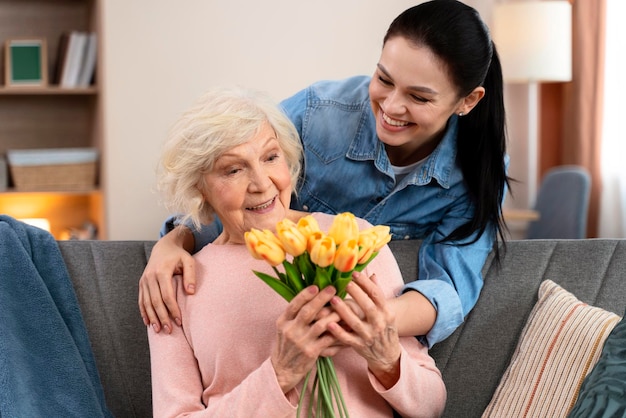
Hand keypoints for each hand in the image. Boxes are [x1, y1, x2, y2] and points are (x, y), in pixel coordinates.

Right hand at [138, 227, 195, 332]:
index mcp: (162, 271)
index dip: (172, 309)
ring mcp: (144, 280)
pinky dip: (144, 312)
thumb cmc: (179, 255)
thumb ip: (191, 275)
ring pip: (146, 303)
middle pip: (155, 302)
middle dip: (162, 317)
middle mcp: (150, 276)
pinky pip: (141, 300)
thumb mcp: (189, 261)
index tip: (179, 321)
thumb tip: (191, 292)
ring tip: (158, 330)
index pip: (167, 295)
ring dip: (152, 317)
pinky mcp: (141, 283)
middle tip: (170, 330)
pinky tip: (148, 322)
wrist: (164, 247)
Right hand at [271, 285, 340, 392]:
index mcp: (283, 321)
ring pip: (321, 325)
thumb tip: (312, 296)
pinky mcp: (312, 352)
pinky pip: (328, 339)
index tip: (316, 286)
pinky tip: (346, 326)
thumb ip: (295, 315)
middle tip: (333, 289)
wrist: (283, 370)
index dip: (305, 295)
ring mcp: (301, 342)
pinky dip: (338, 332)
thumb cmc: (286, 346)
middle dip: (321, 299)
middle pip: (308, 311)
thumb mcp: (284, 328)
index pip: (294, 305)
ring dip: (333, 314)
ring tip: (343, 307)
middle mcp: (291, 330)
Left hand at [327, 272, 401, 388]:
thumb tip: (373, 275)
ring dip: (343, 311)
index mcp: (386, 313)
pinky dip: (338, 332)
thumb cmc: (384, 330)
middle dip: (356, 294)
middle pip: (367, 307)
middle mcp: (379, 324)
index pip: (377, 295)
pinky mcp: (360, 346)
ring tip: (333, 299)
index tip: (354, 273)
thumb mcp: (386, 313)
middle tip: (344, 283)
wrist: (388, 356)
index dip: (365, 283)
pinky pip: (347, 339)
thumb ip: (378, 295)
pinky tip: (329, 324)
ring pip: (355, 323)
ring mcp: (369, 336)